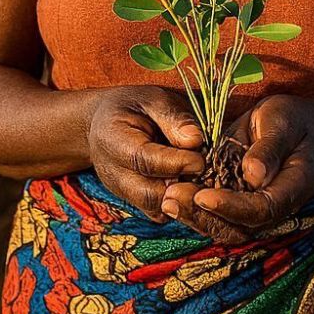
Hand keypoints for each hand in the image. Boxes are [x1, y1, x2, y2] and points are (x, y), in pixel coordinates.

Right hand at [86, 86, 205, 222]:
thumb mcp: (153, 99)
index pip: (145, 161)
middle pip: (150, 195)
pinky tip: (196, 186)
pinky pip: (162, 213)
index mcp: (113, 140)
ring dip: (185, 199)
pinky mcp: (136, 203)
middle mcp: (114, 174)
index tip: (201, 159)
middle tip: (208, 174)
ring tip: (204, 180)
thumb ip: (173, 118)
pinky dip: (181, 204)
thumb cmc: (134, 106)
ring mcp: (124, 193)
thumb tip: (195, 140)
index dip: (176, 163)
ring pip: (158, 210)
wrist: (105, 125)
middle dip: (183, 188)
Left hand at [161, 94, 313, 244]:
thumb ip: (269, 149)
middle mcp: (274, 206)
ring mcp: (253, 207)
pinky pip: (214, 214)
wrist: (289, 124)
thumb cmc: (289, 119)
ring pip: (224, 226)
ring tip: (167, 197)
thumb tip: (253, 175)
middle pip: (240, 227)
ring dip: (194, 215)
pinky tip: (171, 194)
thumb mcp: (281, 123)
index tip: (204, 195)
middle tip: (173, 196)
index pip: (263, 209)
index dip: (233, 207)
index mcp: (293, 188)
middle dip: (204, 216)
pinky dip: (193, 208)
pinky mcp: (236, 201)